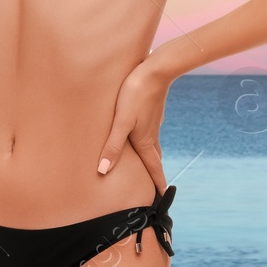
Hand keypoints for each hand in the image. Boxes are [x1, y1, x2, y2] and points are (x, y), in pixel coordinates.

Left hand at [95, 61, 171, 195]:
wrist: (155, 70)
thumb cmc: (135, 95)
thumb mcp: (121, 121)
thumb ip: (112, 146)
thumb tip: (103, 171)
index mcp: (145, 140)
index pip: (153, 167)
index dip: (157, 182)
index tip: (162, 195)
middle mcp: (151, 133)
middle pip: (154, 158)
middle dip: (155, 173)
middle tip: (156, 185)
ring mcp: (153, 121)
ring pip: (153, 144)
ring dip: (151, 157)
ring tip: (148, 165)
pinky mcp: (151, 110)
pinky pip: (150, 131)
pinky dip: (148, 141)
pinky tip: (142, 135)